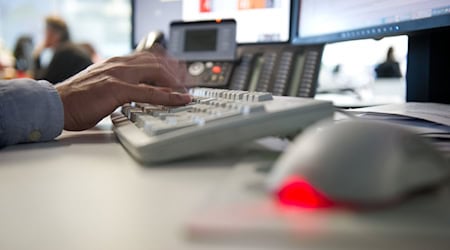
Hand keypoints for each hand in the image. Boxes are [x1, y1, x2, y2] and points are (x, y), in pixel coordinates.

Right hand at [56, 50, 191, 130]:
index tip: (180, 74)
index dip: (168, 65)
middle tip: (189, 84)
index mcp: (116, 63)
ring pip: (156, 72)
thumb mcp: (104, 87)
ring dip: (176, 82)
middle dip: (176, 73)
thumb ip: (122, 86)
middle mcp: (119, 64)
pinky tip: (180, 99)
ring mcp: (118, 74)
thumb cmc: (77, 99)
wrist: (56, 104)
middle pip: (157, 62)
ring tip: (187, 92)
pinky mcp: (117, 88)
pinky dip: (168, 96)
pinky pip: (149, 91)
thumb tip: (140, 93)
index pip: (148, 57)